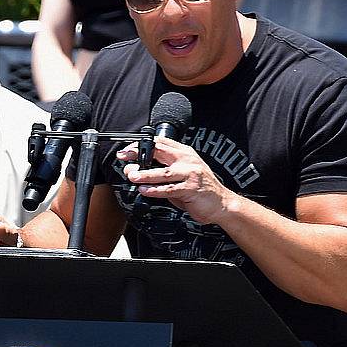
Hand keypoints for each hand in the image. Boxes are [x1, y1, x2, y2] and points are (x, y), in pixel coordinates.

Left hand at [117, 136, 234, 224]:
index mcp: (185, 153)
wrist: (221, 203)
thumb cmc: (201, 189)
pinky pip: (169, 189)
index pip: (160, 143)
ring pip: (162, 172)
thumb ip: (165, 170)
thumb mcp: (183, 173)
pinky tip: (144, 190)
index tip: (128, 151)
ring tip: (131, 175)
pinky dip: (154, 190)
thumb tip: (139, 171)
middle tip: (125, 158)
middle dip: (139, 154)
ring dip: (144, 174)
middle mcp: (187, 160)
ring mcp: (190, 174)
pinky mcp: (190, 189)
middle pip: (160, 152)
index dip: (141, 144)